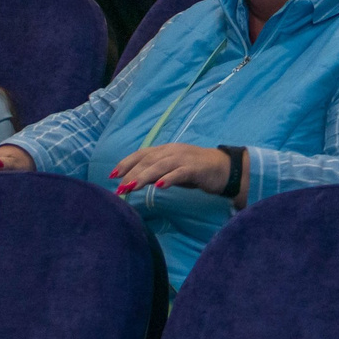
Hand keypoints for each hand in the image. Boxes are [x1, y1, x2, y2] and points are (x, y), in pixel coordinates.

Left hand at [110, 142, 235, 199]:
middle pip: (148, 160)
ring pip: (160, 166)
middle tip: (119, 188)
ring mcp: (184, 158)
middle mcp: (172, 151)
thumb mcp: (173, 171)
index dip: (127, 163)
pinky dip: (169, 178)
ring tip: (131, 187)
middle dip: (131, 173)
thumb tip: (137, 180)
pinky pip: (180, 172)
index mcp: (166, 150)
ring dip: (144, 176)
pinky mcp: (195, 168)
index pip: (142, 154)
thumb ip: (157, 173)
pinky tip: (160, 186)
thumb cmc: (197, 170)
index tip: (112, 175)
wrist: (225, 169)